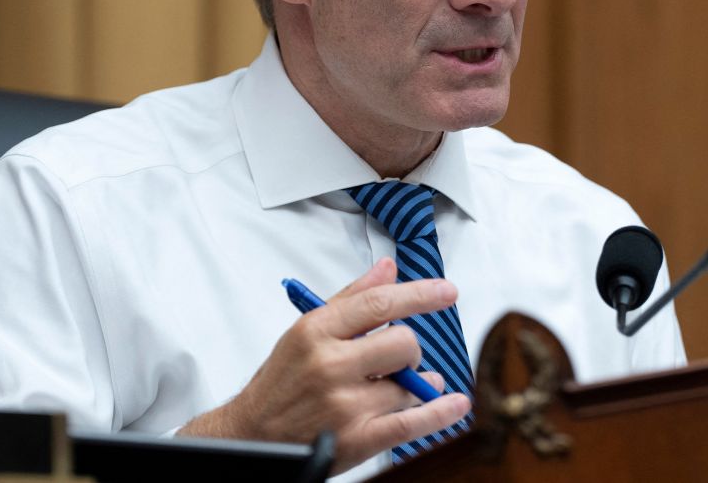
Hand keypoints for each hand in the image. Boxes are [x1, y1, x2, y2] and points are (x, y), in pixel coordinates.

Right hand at [178, 258, 471, 471]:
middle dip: (409, 350)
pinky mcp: (356, 439)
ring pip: (408, 385)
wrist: (251, 436)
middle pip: (402, 343)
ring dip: (412, 386)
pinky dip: (439, 413)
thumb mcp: (307, 331)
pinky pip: (411, 423)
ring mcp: (344, 404)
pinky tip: (456, 403)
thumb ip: (352, 298)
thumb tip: (387, 268)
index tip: (446, 291)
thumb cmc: (281, 382)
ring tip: (393, 389)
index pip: (380, 303)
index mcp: (316, 330)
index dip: (420, 294)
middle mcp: (330, 365)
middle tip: (400, 358)